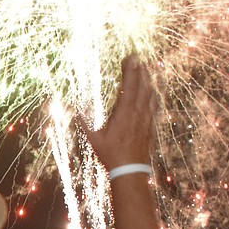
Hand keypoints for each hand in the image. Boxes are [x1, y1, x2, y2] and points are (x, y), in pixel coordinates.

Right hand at [85, 55, 158, 170]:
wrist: (130, 170)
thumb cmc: (111, 155)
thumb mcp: (94, 140)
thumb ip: (85, 123)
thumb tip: (74, 111)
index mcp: (124, 113)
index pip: (129, 87)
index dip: (130, 71)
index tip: (130, 58)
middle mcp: (138, 114)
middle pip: (142, 87)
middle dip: (140, 72)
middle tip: (138, 59)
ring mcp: (146, 120)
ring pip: (151, 96)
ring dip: (149, 82)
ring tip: (147, 71)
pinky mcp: (150, 127)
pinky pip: (154, 108)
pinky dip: (154, 97)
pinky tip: (153, 94)